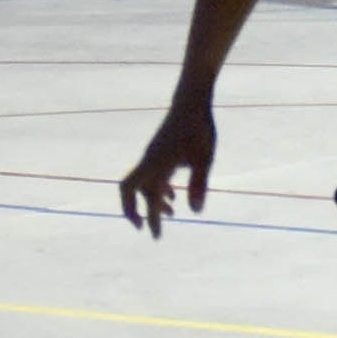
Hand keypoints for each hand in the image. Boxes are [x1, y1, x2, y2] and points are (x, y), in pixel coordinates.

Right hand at [117, 104, 210, 232]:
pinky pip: (152, 176)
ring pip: (144, 184)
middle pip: (132, 192)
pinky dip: (159, 189)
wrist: (191, 102)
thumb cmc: (199, 129)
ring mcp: (153, 157)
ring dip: (153, 202)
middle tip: (147, 230)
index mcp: (156, 165)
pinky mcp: (159, 153)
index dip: (149, 218)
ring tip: (171, 216)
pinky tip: (174, 198)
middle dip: (138, 212)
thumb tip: (196, 212)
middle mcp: (150, 162)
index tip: (155, 235)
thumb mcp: (204, 159)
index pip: (145, 198)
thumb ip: (198, 184)